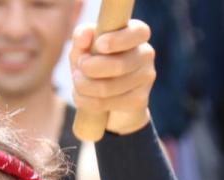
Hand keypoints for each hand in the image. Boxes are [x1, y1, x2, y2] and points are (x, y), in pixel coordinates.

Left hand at [69, 20, 155, 135]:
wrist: (104, 98)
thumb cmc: (94, 62)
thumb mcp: (84, 47)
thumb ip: (82, 36)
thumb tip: (85, 34)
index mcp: (136, 34)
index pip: (138, 32)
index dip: (118, 40)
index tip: (99, 45)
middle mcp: (145, 54)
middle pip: (120, 65)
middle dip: (92, 68)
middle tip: (80, 67)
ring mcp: (145, 78)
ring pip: (111, 87)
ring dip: (85, 86)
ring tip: (78, 82)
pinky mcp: (140, 100)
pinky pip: (109, 103)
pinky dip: (89, 101)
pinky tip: (83, 97)